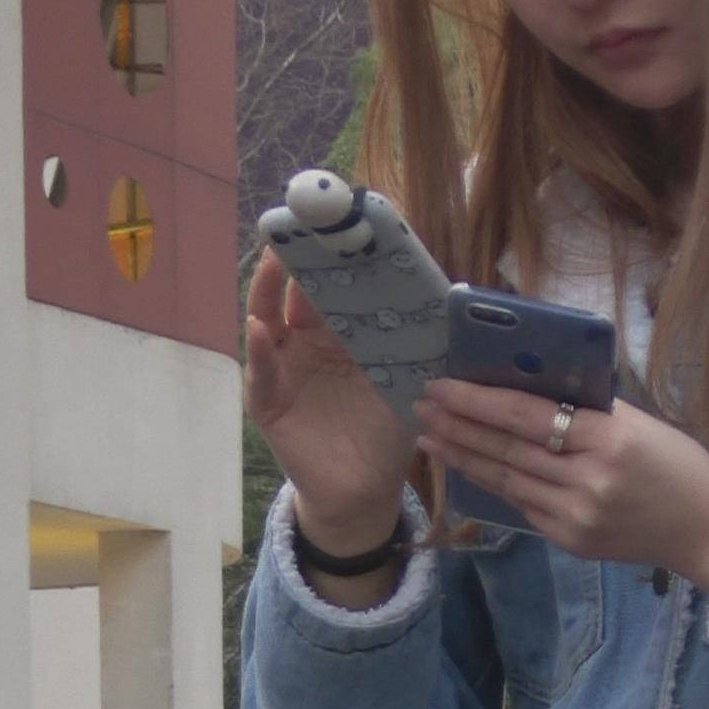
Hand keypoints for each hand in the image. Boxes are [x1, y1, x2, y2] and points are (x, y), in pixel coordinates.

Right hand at [243, 245, 414, 548]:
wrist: (366, 489)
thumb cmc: (386, 429)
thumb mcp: (406, 378)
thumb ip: (414, 340)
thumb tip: (447, 293)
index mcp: (341, 331)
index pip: (334, 283)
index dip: (337, 253)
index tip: (343, 218)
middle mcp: (307, 341)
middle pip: (296, 290)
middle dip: (298, 257)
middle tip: (304, 221)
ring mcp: (283, 368)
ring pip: (268, 319)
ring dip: (267, 288)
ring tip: (272, 258)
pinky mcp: (268, 401)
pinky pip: (261, 372)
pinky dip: (261, 351)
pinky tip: (261, 328)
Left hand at [412, 382, 708, 618]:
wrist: (705, 528)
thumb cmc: (675, 464)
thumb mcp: (637, 423)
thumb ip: (585, 408)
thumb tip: (523, 386)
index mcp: (609, 439)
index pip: (528, 416)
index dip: (479, 401)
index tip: (443, 386)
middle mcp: (589, 481)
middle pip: (507, 449)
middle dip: (458, 426)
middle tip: (424, 406)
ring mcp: (577, 516)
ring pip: (507, 480)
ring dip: (463, 456)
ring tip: (432, 435)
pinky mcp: (571, 540)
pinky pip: (522, 506)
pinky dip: (492, 483)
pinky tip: (468, 466)